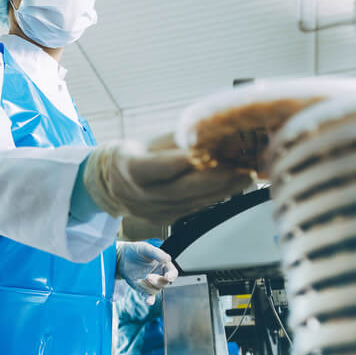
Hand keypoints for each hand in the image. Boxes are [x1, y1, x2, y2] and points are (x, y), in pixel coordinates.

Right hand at [82, 140, 253, 223]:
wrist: (110, 184)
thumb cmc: (133, 155)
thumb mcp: (148, 142)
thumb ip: (177, 141)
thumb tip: (211, 133)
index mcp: (130, 169)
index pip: (160, 167)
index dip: (185, 161)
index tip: (211, 152)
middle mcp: (140, 195)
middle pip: (181, 189)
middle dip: (215, 180)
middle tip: (242, 169)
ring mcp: (153, 211)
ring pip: (192, 203)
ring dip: (222, 191)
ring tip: (245, 177)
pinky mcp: (165, 221)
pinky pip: (193, 209)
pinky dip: (214, 198)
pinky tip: (231, 188)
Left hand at [117, 241, 178, 303]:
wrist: (120, 258)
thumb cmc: (134, 251)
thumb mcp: (144, 248)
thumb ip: (156, 253)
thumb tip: (168, 258)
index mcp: (163, 264)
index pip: (172, 272)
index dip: (172, 275)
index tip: (168, 277)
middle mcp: (159, 274)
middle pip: (164, 283)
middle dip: (157, 281)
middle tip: (148, 276)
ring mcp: (151, 283)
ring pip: (156, 290)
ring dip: (149, 287)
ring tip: (139, 280)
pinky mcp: (143, 289)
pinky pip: (149, 296)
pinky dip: (150, 300)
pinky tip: (149, 302)